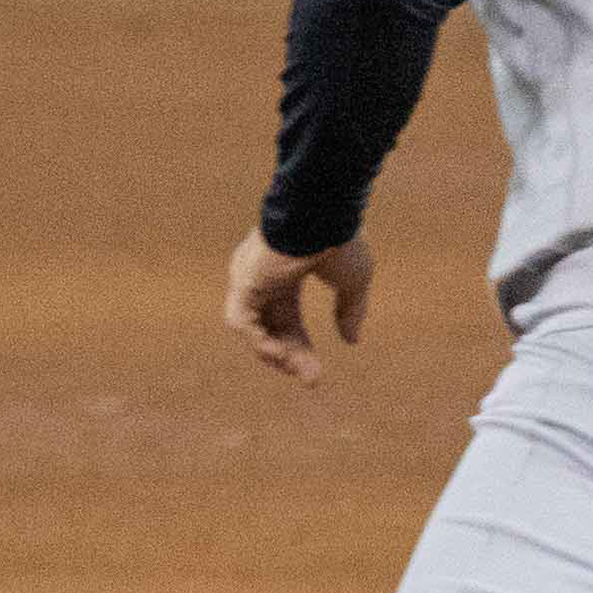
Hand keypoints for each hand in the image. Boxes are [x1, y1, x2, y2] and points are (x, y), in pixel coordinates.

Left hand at [228, 230, 372, 384]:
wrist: (325, 212)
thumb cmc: (339, 238)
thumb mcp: (353, 280)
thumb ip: (349, 310)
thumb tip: (351, 340)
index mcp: (286, 273)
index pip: (287, 320)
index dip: (301, 347)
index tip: (316, 373)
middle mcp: (262, 277)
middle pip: (271, 328)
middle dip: (292, 356)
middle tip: (313, 380)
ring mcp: (249, 278)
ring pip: (254, 329)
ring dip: (275, 354)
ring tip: (298, 370)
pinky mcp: (243, 280)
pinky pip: (240, 321)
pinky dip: (257, 341)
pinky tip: (279, 355)